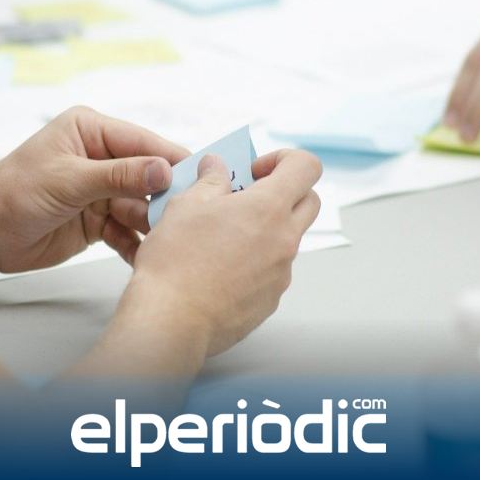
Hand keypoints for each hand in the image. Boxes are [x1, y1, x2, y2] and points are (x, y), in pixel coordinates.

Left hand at [0, 106, 188, 272]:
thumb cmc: (11, 193)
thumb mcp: (68, 180)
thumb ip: (119, 176)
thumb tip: (165, 169)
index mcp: (92, 130)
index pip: (145, 143)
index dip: (174, 161)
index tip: (205, 179)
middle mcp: (101, 157)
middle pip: (149, 177)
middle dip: (167, 198)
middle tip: (191, 218)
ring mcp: (101, 191)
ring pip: (142, 207)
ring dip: (154, 225)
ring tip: (171, 243)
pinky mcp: (98, 220)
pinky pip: (128, 231)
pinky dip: (137, 244)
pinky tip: (148, 258)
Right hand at [125, 150, 321, 356]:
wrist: (170, 319)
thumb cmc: (176, 261)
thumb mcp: (186, 205)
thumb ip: (210, 180)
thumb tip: (216, 167)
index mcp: (268, 208)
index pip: (306, 167)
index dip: (284, 160)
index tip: (255, 171)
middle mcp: (284, 240)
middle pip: (309, 202)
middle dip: (284, 192)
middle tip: (246, 198)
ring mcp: (281, 273)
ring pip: (288, 239)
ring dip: (266, 229)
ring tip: (223, 236)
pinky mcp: (270, 300)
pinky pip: (273, 270)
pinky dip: (255, 262)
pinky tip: (219, 268)